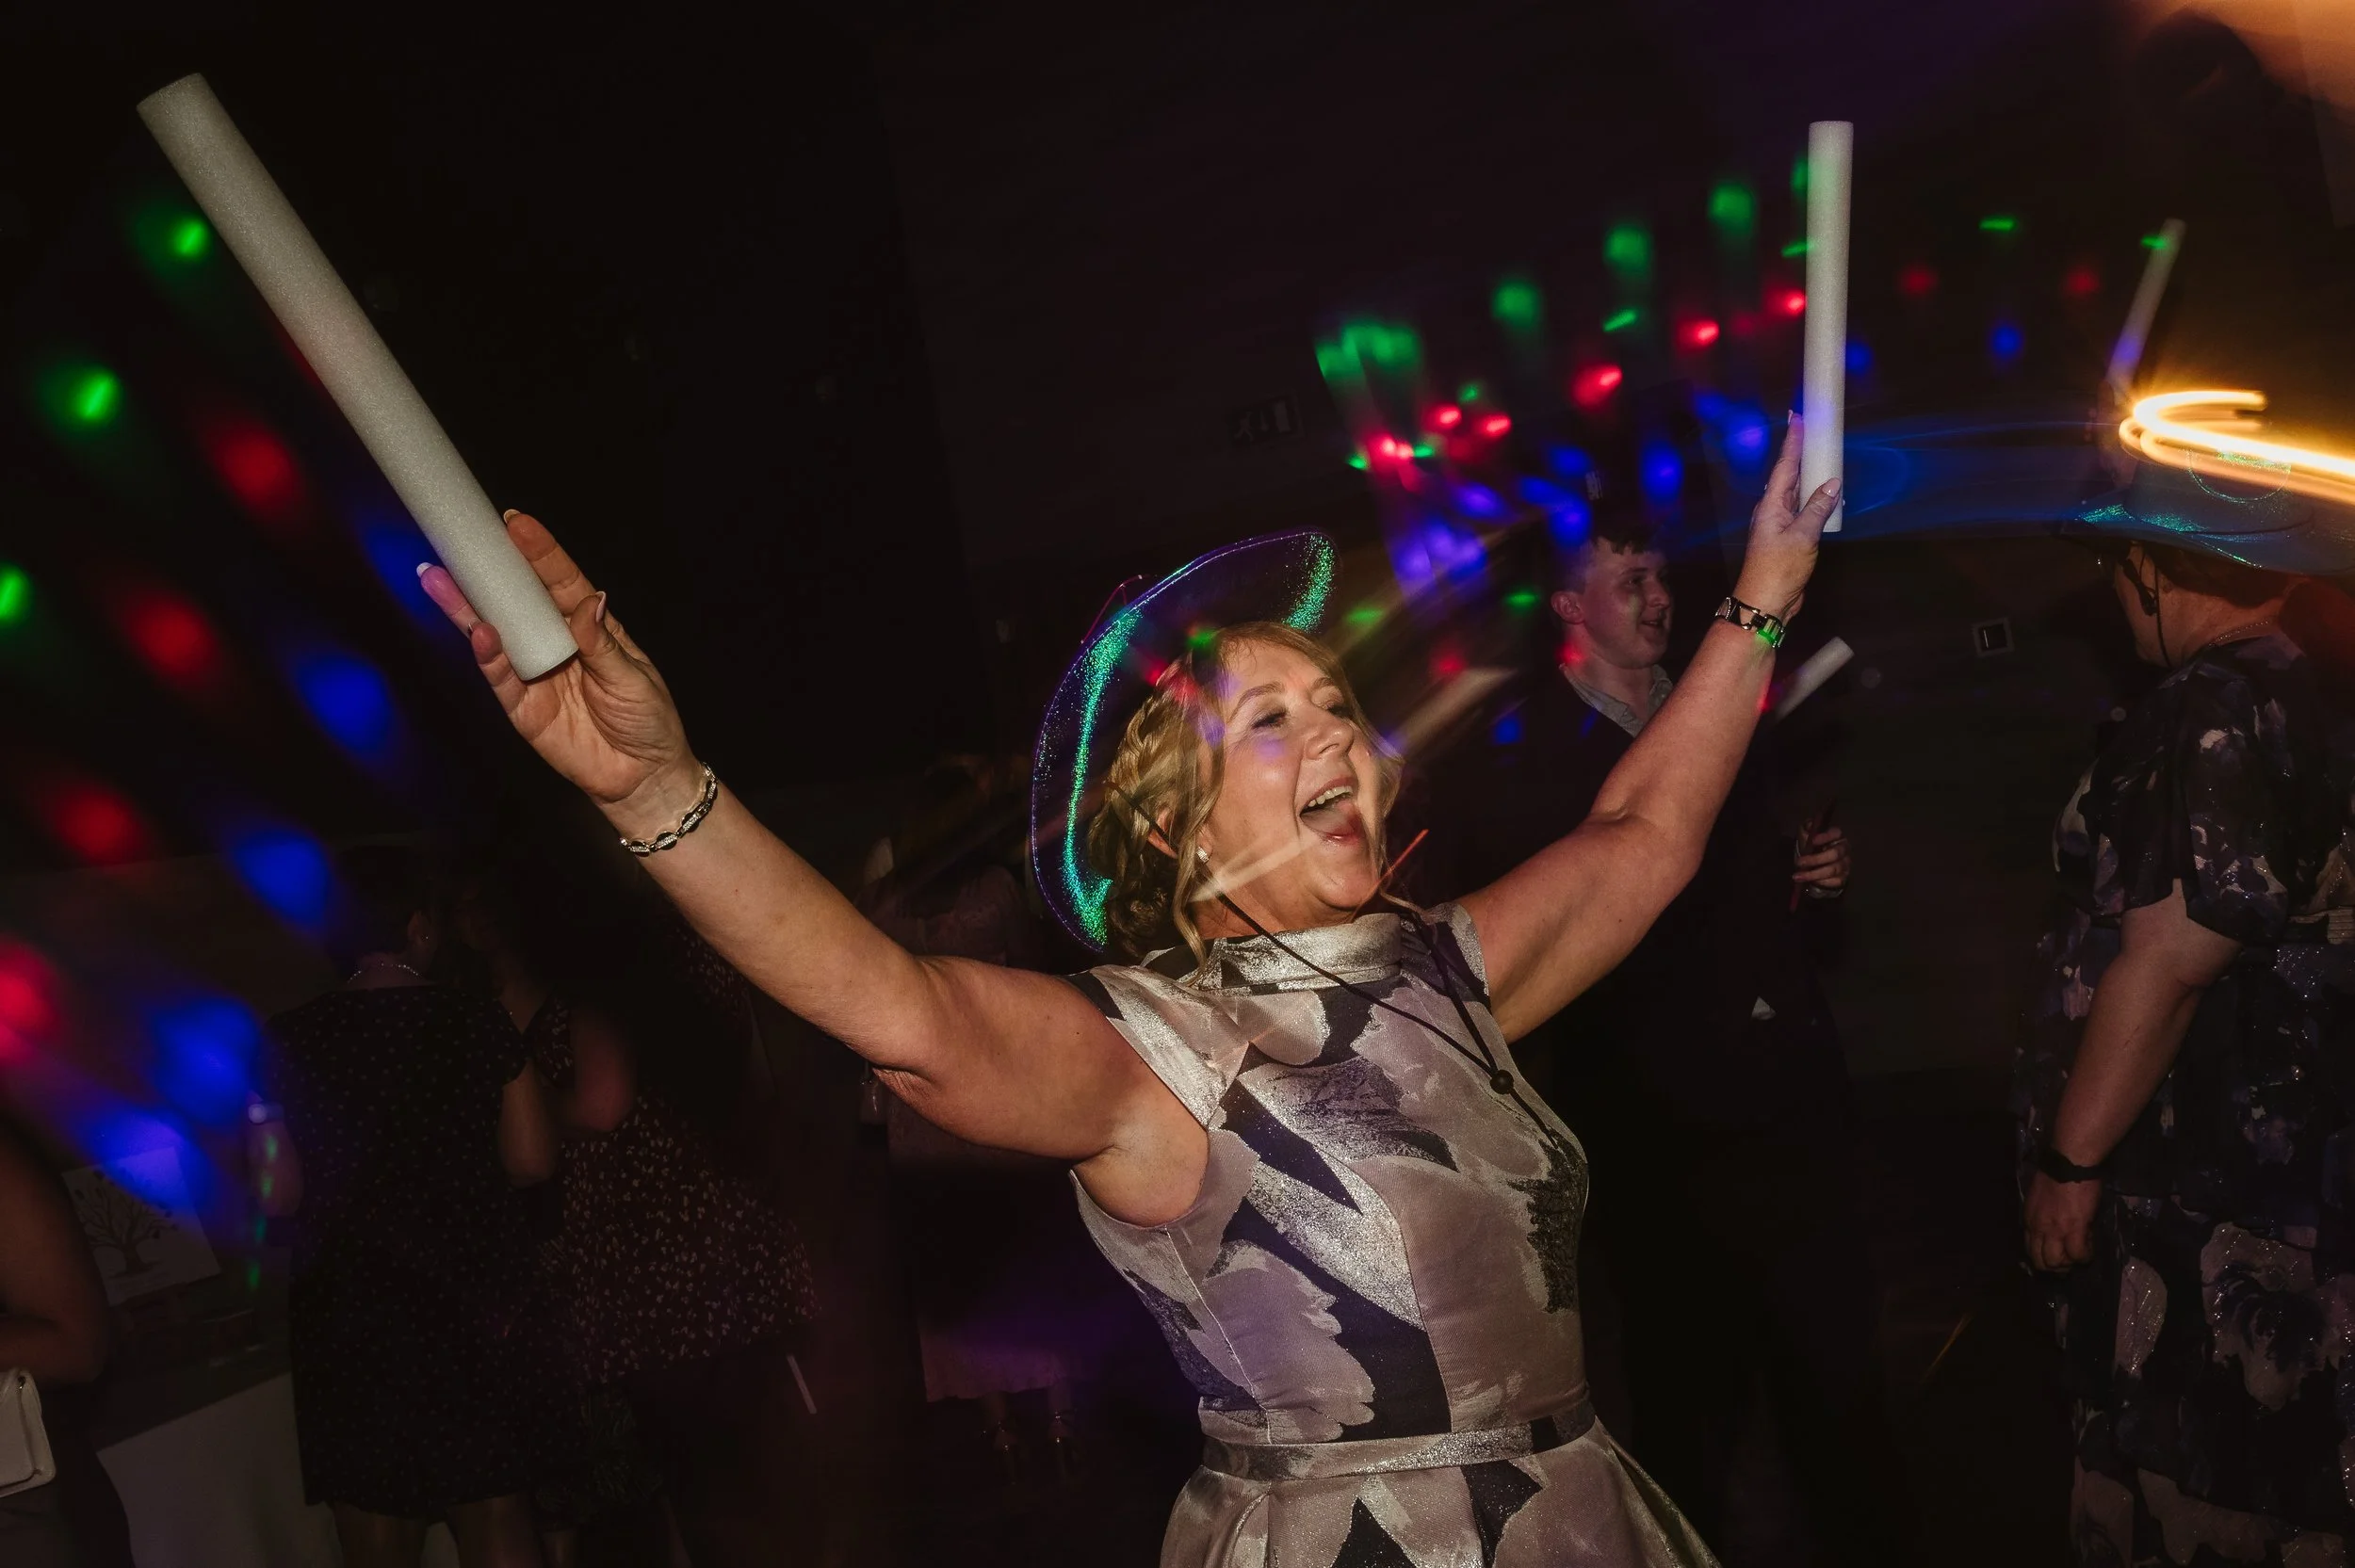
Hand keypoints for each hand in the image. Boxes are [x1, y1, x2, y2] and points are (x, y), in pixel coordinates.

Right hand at [419, 512, 703, 834]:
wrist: (642, 777)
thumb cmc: (647, 720)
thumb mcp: (634, 678)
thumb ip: (603, 643)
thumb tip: (589, 601)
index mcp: (590, 626)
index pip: (561, 582)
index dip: (540, 553)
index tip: (517, 523)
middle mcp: (557, 643)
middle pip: (518, 601)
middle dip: (492, 571)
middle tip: (463, 538)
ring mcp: (535, 672)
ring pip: (496, 633)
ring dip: (469, 607)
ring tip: (442, 577)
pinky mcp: (522, 705)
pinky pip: (499, 677)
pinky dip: (487, 655)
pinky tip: (477, 630)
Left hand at [1732, 415, 1842, 621]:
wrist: (1766, 602)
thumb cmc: (1778, 570)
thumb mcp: (1802, 537)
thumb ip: (1818, 509)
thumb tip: (1832, 484)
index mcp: (1772, 505)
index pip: (1785, 465)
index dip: (1793, 441)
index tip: (1798, 417)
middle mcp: (1774, 510)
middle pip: (1791, 474)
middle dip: (1801, 451)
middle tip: (1812, 428)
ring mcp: (1782, 524)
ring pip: (1799, 492)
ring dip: (1811, 475)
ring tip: (1823, 454)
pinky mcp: (1791, 537)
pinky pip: (1805, 510)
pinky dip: (1816, 499)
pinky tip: (1827, 494)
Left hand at [1792, 826, 1849, 896]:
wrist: (1816, 866)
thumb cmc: (1812, 848)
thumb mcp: (1806, 837)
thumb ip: (1806, 830)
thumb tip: (1807, 827)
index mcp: (1837, 837)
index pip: (1836, 833)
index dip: (1825, 837)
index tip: (1812, 841)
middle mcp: (1844, 850)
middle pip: (1834, 854)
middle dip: (1815, 859)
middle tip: (1799, 863)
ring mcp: (1845, 864)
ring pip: (1833, 870)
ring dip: (1813, 874)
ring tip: (1798, 876)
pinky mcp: (1843, 877)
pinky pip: (1835, 881)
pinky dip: (1821, 882)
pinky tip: (1809, 882)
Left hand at [2023, 1171, 2100, 1270]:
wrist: (2068, 1164)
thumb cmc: (2056, 1174)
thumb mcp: (2039, 1197)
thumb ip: (2042, 1214)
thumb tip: (2054, 1226)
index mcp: (2029, 1219)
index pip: (2030, 1249)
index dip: (2043, 1258)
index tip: (2056, 1257)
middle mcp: (2037, 1228)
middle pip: (2041, 1261)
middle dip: (2055, 1268)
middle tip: (2069, 1264)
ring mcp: (2054, 1230)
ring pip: (2056, 1262)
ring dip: (2069, 1265)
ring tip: (2079, 1258)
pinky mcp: (2074, 1229)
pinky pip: (2077, 1254)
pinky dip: (2085, 1257)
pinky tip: (2090, 1251)